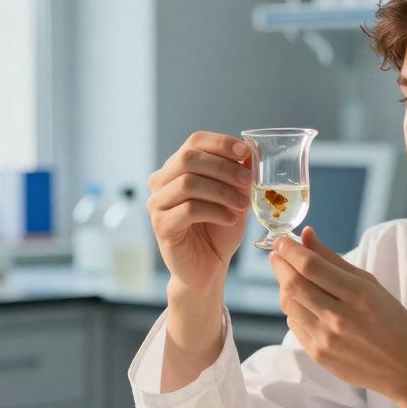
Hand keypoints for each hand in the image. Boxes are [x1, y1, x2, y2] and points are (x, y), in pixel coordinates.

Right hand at [147, 131, 251, 293]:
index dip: (220, 143)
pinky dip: (215, 212)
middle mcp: (162, 181)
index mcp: (178, 167)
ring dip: (222, 192)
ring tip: (242, 205)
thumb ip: (239, 174)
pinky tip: (230, 219)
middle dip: (223, 167)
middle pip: (189, 158)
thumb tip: (249, 152)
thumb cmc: (219, 229)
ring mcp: (157, 203)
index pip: (195, 141)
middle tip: (248, 181)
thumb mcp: (235, 196)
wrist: (208, 266)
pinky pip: (188, 210)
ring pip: (188, 183)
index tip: (245, 152)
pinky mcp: (161, 225)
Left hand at [270, 227, 406, 407]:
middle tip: (278, 253)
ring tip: (290, 276)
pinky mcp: (318, 354)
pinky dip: (294, 309)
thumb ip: (333, 259)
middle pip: (294, 284)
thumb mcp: (369, 284)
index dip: (290, 250)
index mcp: (357, 295)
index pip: (311, 266)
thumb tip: (306, 235)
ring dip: (284, 285)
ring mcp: (326, 339)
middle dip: (281, 264)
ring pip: (289, 304)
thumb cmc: (391, 321)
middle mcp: (339, 318)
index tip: (281, 240)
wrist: (403, 368)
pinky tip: (304, 302)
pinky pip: (294, 325)